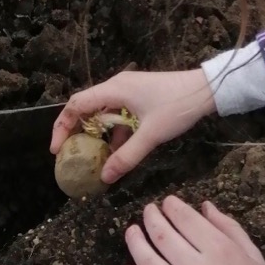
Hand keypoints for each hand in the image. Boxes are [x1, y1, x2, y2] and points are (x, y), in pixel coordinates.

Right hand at [51, 68, 216, 183]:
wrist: (206, 90)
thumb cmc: (177, 107)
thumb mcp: (151, 136)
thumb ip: (126, 157)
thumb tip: (104, 177)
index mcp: (114, 89)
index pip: (76, 105)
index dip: (62, 126)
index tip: (57, 149)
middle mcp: (117, 87)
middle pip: (86, 108)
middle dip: (76, 132)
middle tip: (70, 155)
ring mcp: (128, 91)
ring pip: (103, 113)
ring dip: (97, 134)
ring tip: (92, 158)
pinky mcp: (139, 97)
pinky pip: (118, 115)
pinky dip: (114, 132)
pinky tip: (118, 152)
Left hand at [122, 197, 264, 264]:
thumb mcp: (254, 256)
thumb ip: (229, 228)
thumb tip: (204, 207)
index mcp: (220, 251)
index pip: (186, 220)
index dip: (172, 207)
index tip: (166, 203)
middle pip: (163, 237)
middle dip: (152, 219)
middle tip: (148, 211)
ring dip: (136, 244)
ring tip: (132, 232)